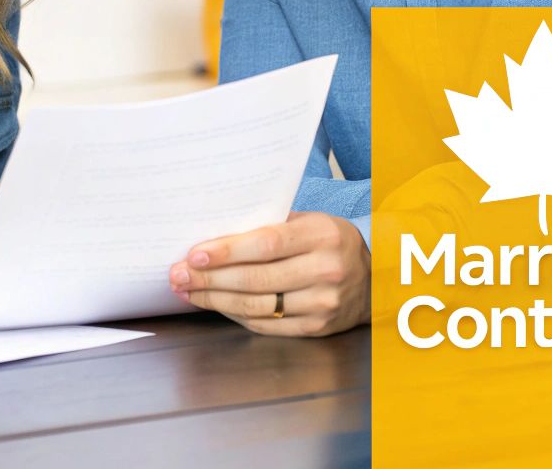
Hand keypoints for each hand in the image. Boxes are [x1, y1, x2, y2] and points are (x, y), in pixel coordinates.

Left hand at [168, 211, 369, 336]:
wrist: (374, 277)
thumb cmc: (329, 242)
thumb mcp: (308, 222)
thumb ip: (268, 227)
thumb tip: (212, 236)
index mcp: (321, 235)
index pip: (265, 245)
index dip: (226, 252)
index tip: (194, 256)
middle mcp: (325, 270)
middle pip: (255, 280)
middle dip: (209, 280)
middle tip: (177, 276)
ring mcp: (322, 303)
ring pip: (257, 306)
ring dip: (215, 300)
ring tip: (188, 292)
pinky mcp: (317, 328)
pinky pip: (266, 326)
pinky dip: (235, 316)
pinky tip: (216, 305)